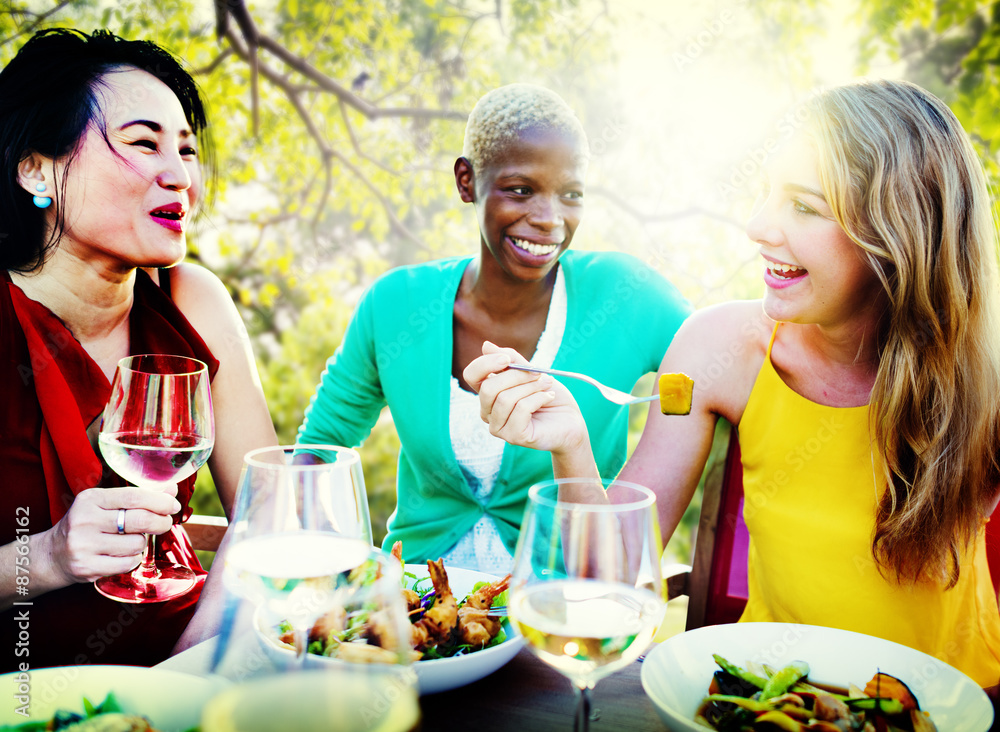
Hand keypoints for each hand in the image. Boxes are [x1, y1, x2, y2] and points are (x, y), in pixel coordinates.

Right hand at [42, 485, 181, 584]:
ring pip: (137, 544)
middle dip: (161, 522)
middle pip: (140, 520)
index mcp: (91, 499)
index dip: (160, 500)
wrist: (54, 554)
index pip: (134, 496)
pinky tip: (123, 555)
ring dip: (142, 543)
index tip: (173, 504)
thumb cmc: (89, 525)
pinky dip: (133, 559)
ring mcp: (84, 545)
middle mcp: (85, 520)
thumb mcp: (106, 504)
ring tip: (130, 541)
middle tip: (165, 523)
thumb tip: (172, 489)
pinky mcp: (86, 567)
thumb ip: (138, 496)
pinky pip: (128, 563)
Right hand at [463, 341, 589, 455]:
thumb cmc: (550, 396)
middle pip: (489, 388)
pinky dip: (538, 398)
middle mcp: (488, 412)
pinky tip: (548, 398)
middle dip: (517, 376)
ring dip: (531, 387)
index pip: (471, 375)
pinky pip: (521, 409)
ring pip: (505, 399)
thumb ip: (511, 360)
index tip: (508, 359)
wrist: (571, 420)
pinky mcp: (514, 436)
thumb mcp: (531, 372)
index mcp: (489, 394)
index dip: (486, 364)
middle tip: (538, 373)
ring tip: (547, 385)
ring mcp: (499, 427)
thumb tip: (486, 346)